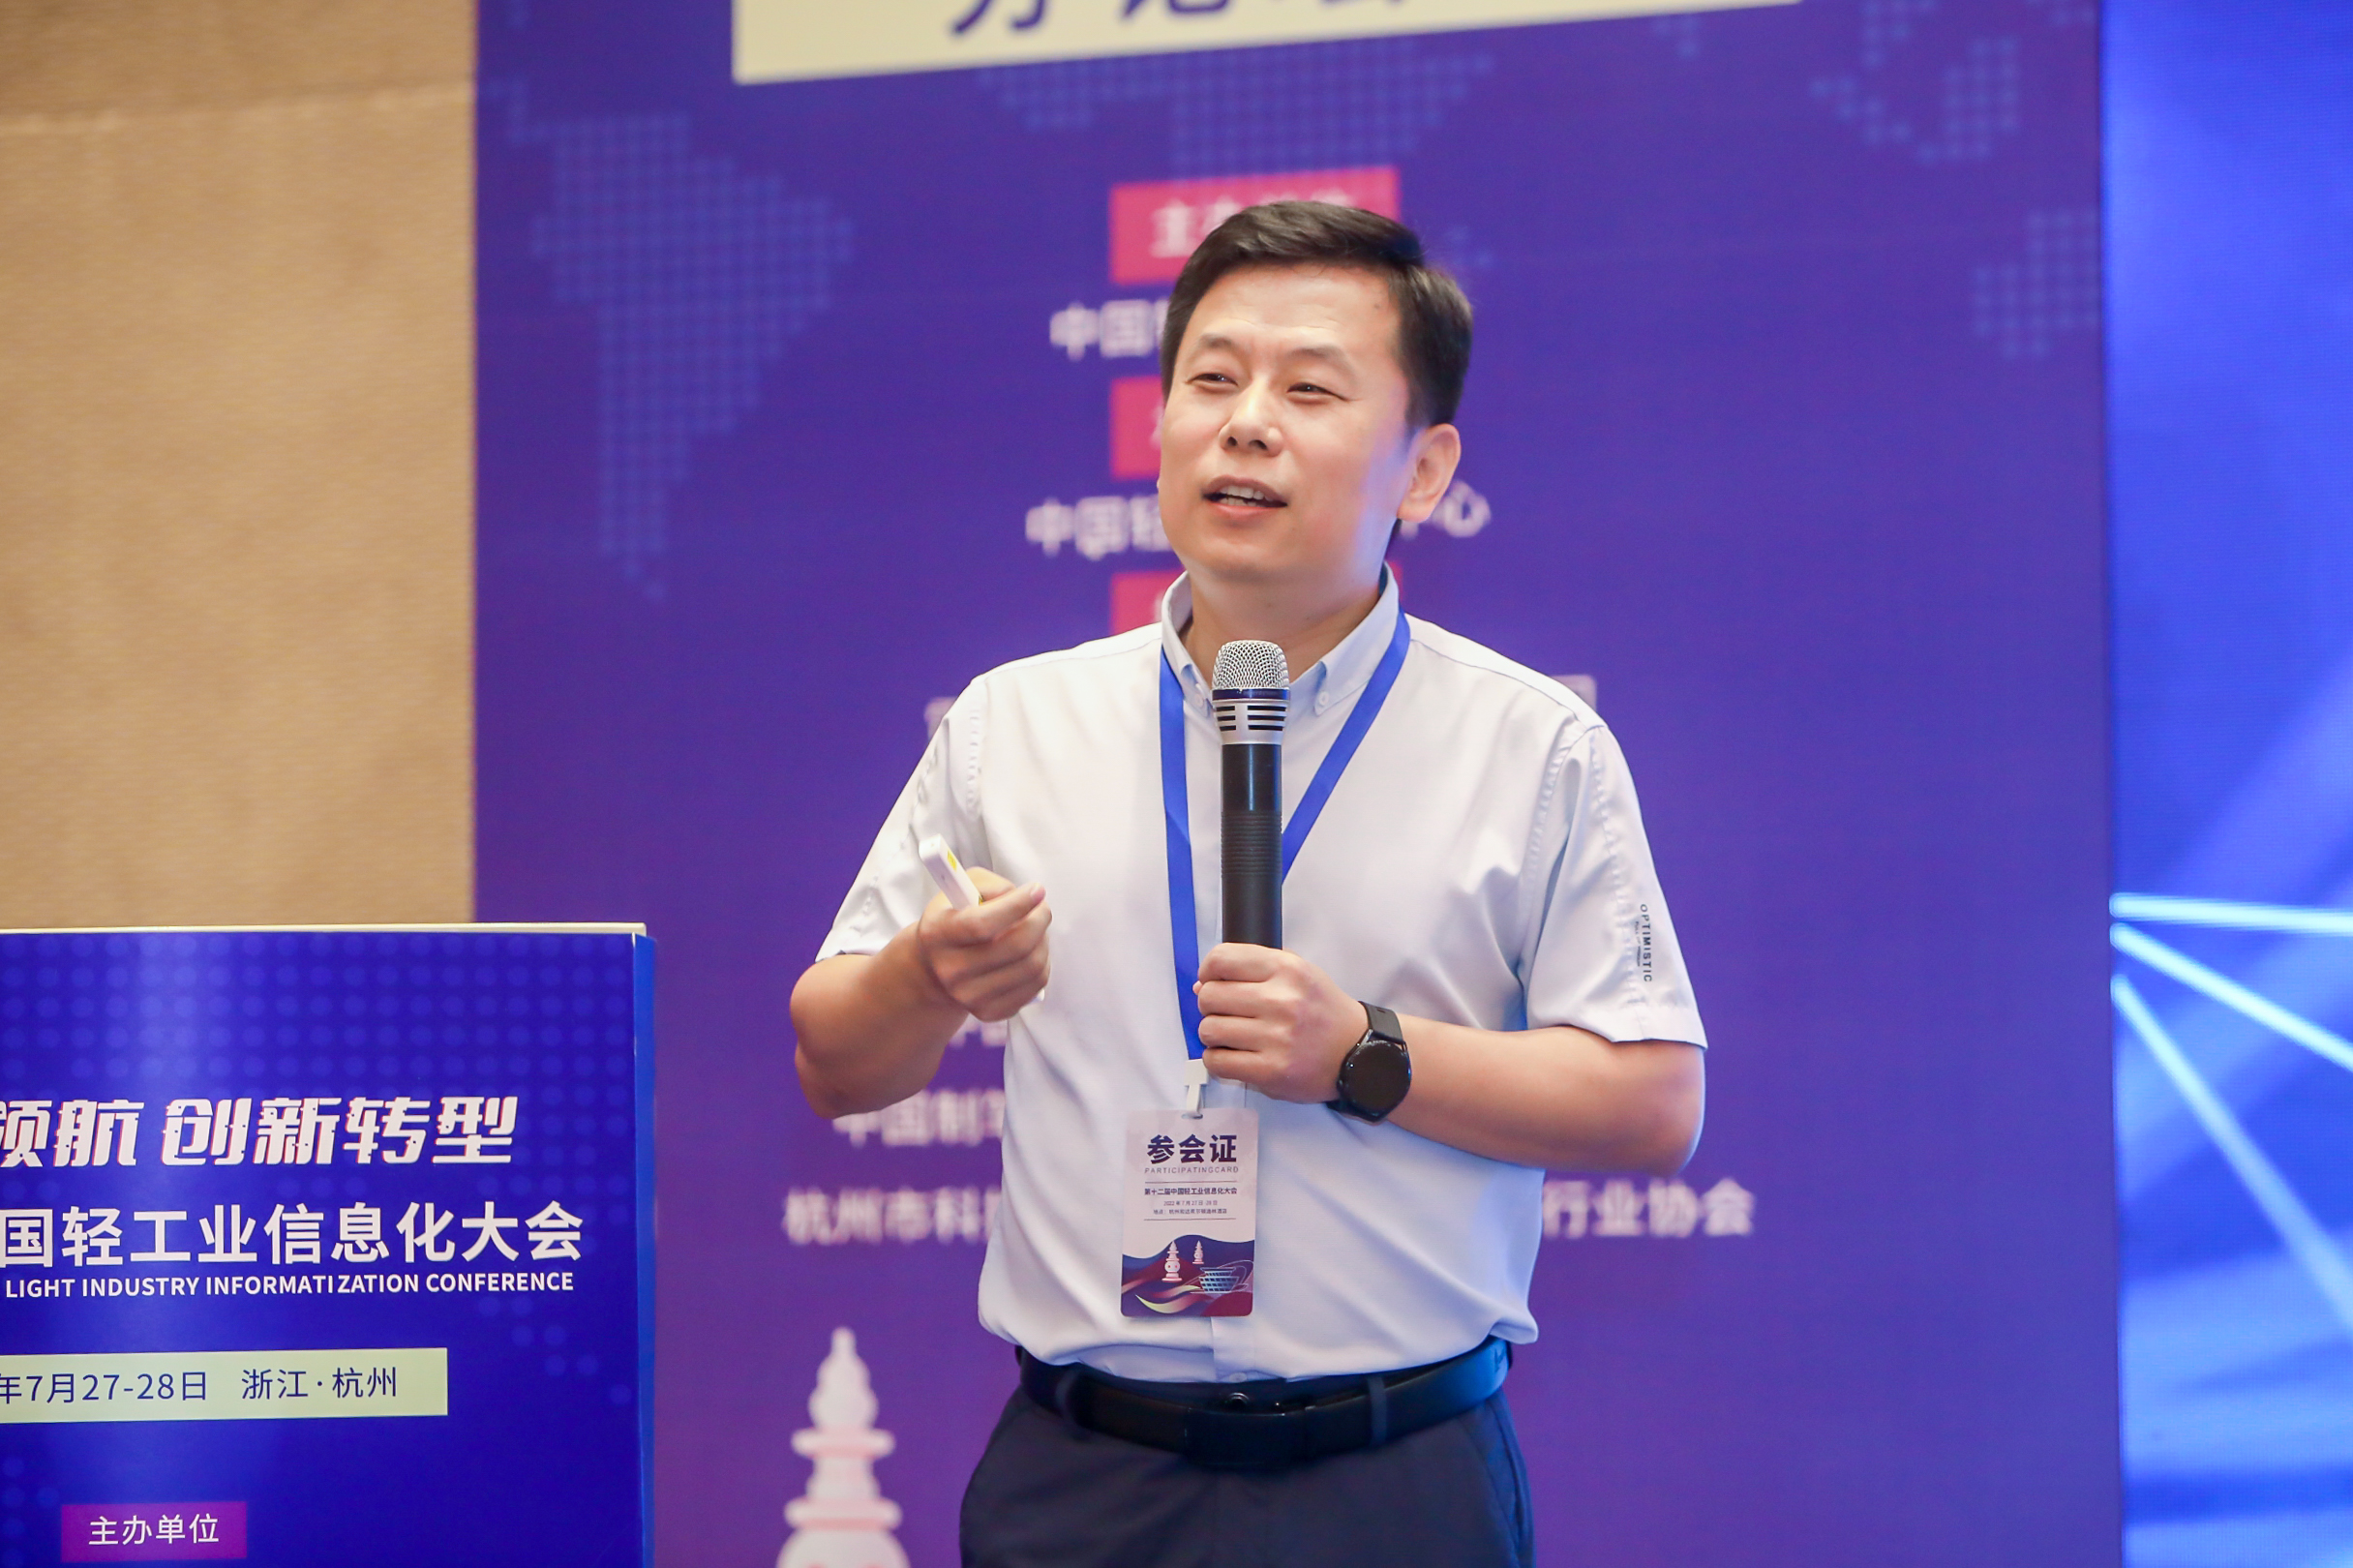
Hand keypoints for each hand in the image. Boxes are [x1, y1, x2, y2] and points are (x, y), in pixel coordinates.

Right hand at [914, 869, 1050, 1021]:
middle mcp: (950, 970)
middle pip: (1014, 948)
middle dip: (1039, 920)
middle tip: (1042, 908)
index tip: (1037, 890)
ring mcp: (969, 997)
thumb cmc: (955, 918)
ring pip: (1032, 967)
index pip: (982, 925)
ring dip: (1043, 941)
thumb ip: (992, 886)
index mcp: (938, 934)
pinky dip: (1042, 963)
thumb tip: (1028, 898)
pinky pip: (1035, 986)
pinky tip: (1030, 952)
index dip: (1016, 906)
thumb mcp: (962, 888)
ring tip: (1035, 929)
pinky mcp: (989, 1012)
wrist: (935, 968)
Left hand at [1193, 943, 1363, 1102]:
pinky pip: (1217, 1062)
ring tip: (1232, 1036)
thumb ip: (1254, 969)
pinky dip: (1217, 1060)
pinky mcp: (1271, 1071)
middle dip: (1210, 1005)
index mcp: (1287, 969)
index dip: (1208, 970)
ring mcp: (1276, 1038)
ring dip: (1213, 1034)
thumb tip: (1201, 983)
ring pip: (1209, 1029)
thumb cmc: (1322, 1012)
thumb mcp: (1300, 972)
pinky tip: (1233, 1056)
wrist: (1358, 1053)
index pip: (1221, 959)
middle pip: (1210, 996)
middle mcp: (1281, 1000)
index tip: (1212, 981)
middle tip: (1226, 1013)